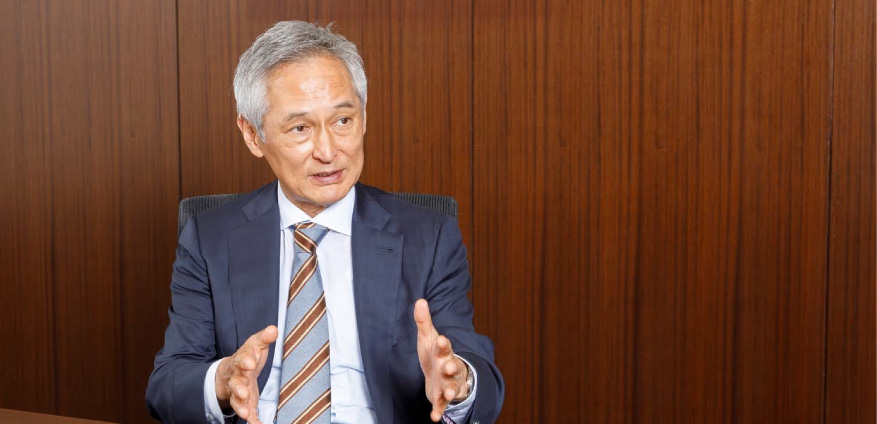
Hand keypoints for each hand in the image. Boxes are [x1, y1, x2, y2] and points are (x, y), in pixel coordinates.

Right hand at [215, 325, 277, 423]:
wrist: (230, 373)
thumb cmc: (247, 357)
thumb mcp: (255, 345)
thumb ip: (264, 338)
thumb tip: (273, 329)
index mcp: (240, 362)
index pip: (241, 360)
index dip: (245, 361)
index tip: (250, 363)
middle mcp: (237, 378)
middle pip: (236, 384)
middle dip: (239, 389)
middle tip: (243, 392)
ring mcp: (239, 392)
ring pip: (237, 401)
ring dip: (241, 407)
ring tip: (247, 414)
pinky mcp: (245, 403)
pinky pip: (247, 412)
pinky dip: (252, 419)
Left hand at [414, 299, 470, 421]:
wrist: (443, 374)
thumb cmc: (435, 354)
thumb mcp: (428, 338)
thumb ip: (423, 321)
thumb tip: (420, 300)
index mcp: (444, 352)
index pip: (445, 346)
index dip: (443, 344)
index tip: (441, 339)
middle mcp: (449, 367)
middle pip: (452, 366)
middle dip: (451, 366)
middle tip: (448, 365)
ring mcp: (448, 383)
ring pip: (452, 387)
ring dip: (451, 390)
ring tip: (450, 394)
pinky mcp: (442, 397)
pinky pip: (442, 405)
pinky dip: (439, 411)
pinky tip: (435, 417)